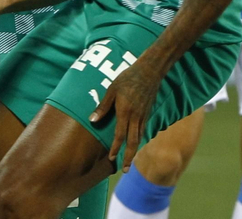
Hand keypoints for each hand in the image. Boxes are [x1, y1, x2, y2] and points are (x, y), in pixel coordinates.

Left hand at [89, 54, 161, 170]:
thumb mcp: (112, 89)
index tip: (111, 158)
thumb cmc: (127, 78)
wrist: (150, 71)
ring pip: (139, 138)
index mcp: (125, 112)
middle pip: (132, 142)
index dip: (115, 148)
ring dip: (134, 151)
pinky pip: (143, 131)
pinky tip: (135, 144)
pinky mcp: (147, 113)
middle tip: (124, 170)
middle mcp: (135, 117)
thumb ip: (103, 106)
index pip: (120, 135)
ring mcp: (143, 116)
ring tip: (129, 162)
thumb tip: (92, 120)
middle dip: (128, 157)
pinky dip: (139, 140)